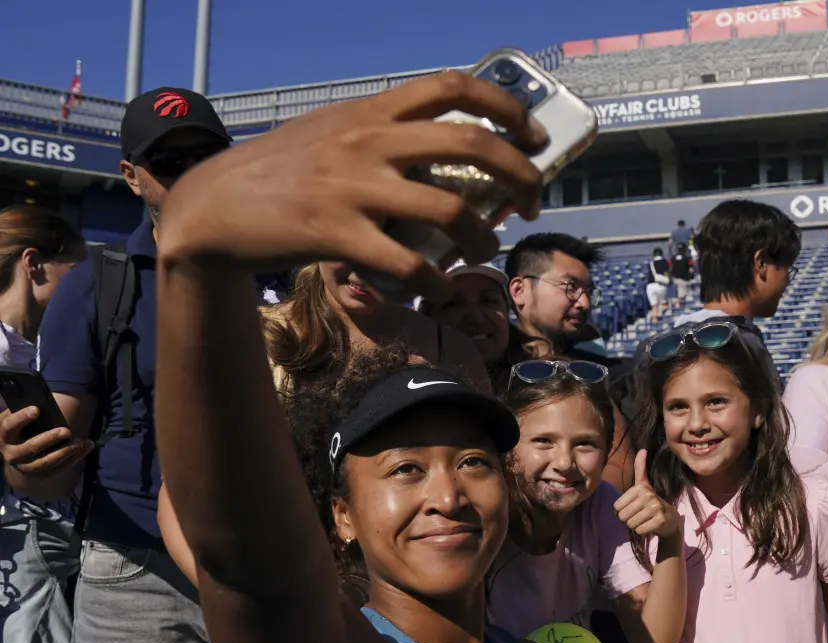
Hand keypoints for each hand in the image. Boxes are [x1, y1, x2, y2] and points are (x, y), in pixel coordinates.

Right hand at [0, 408, 91, 476]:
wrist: (17, 452)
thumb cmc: (21, 429)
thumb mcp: (18, 419)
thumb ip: (26, 413)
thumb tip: (44, 404)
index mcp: (4, 435)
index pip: (10, 426)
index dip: (22, 418)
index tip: (37, 409)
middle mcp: (11, 454)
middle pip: (31, 447)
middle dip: (49, 439)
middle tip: (66, 431)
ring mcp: (25, 466)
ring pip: (46, 462)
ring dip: (64, 452)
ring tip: (79, 442)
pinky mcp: (40, 474)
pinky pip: (59, 468)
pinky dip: (75, 458)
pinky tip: (87, 446)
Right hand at [156, 71, 547, 303]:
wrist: (212, 207)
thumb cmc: (278, 172)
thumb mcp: (330, 134)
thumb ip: (382, 135)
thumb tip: (446, 154)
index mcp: (370, 113)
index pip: (451, 87)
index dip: (505, 107)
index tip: (534, 136)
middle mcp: (368, 142)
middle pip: (471, 146)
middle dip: (520, 175)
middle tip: (532, 202)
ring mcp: (353, 189)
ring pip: (452, 211)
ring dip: (485, 239)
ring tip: (487, 252)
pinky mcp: (337, 235)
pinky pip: (410, 265)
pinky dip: (438, 283)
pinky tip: (442, 289)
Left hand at [614, 450, 681, 540]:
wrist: (670, 519)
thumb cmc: (652, 502)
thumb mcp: (644, 484)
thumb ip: (640, 468)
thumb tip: (643, 449)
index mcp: (640, 488)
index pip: (616, 507)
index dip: (622, 512)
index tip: (633, 508)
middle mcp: (648, 496)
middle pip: (623, 517)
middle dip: (629, 520)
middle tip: (640, 516)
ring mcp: (655, 508)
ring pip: (631, 525)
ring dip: (636, 526)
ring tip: (645, 520)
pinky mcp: (660, 521)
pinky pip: (640, 531)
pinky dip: (643, 532)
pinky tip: (650, 525)